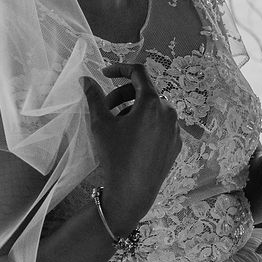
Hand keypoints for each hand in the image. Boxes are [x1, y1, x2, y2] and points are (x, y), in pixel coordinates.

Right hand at [81, 62, 180, 231]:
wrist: (132, 192)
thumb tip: (85, 79)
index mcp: (152, 103)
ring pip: (152, 109)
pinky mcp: (176, 144)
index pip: (138, 72)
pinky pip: (160, 125)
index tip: (104, 74)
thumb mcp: (100, 124)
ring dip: (133, 110)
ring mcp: (175, 129)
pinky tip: (131, 139)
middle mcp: (169, 112)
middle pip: (144, 91)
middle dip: (122, 95)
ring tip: (117, 126)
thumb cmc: (115, 156)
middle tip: (105, 108)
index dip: (119, 69)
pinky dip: (145, 124)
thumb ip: (94, 97)